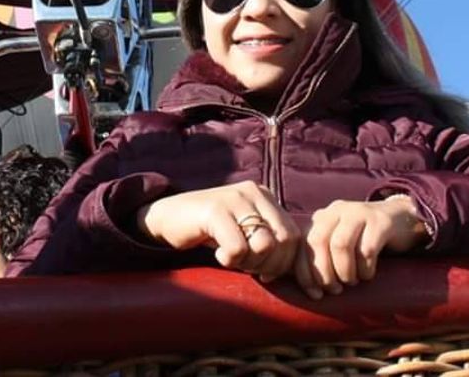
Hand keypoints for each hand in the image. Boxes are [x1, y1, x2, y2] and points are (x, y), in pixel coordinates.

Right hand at [136, 181, 299, 281]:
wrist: (167, 217)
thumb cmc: (210, 231)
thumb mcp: (245, 233)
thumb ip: (270, 243)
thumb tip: (301, 276)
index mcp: (265, 196)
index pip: (294, 236)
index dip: (284, 263)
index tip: (266, 274)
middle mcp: (254, 192)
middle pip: (284, 241)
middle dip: (269, 266)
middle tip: (246, 267)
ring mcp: (235, 198)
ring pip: (264, 245)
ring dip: (249, 263)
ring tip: (231, 258)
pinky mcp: (215, 209)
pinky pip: (237, 248)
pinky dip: (228, 260)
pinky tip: (216, 253)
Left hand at [295, 196, 427, 298]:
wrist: (402, 219)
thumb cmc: (364, 240)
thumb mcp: (339, 242)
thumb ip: (321, 255)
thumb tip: (307, 288)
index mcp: (322, 217)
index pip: (302, 244)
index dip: (305, 273)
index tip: (315, 295)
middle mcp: (336, 210)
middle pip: (318, 241)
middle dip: (324, 272)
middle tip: (335, 290)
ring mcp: (358, 212)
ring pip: (340, 244)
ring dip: (344, 271)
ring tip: (352, 282)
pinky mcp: (380, 221)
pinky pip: (367, 249)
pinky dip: (365, 269)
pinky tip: (368, 274)